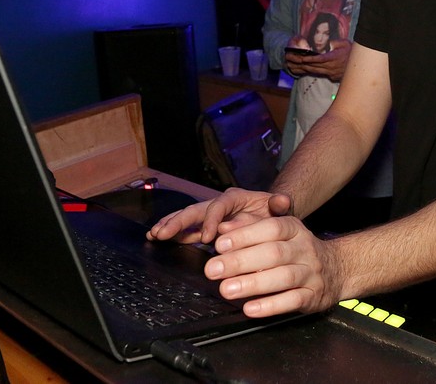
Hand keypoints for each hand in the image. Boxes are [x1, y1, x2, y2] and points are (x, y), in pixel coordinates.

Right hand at [146, 188, 291, 244]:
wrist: (272, 217)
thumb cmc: (275, 212)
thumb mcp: (281, 207)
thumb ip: (281, 204)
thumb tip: (279, 201)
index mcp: (235, 197)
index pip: (219, 206)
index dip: (211, 220)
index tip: (206, 237)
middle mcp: (219, 204)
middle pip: (196, 209)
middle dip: (178, 221)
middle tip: (162, 233)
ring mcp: (210, 216)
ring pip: (186, 218)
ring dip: (170, 226)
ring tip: (154, 235)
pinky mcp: (205, 228)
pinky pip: (187, 230)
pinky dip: (172, 233)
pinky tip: (156, 238)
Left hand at [207, 215, 343, 316]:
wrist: (337, 269)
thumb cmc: (297, 250)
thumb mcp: (279, 233)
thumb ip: (250, 228)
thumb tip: (222, 229)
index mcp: (294, 229)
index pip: (270, 228)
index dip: (245, 235)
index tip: (220, 244)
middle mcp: (304, 248)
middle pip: (273, 253)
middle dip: (240, 261)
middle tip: (213, 270)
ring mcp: (311, 272)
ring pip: (283, 277)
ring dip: (252, 284)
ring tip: (226, 289)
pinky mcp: (313, 295)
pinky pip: (293, 300)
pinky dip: (270, 305)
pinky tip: (250, 308)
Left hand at [287, 39, 350, 81]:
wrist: (361, 65)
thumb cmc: (352, 52)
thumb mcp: (345, 43)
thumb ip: (335, 42)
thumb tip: (328, 42)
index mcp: (335, 58)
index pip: (320, 59)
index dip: (311, 59)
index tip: (302, 58)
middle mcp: (332, 67)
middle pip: (315, 66)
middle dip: (304, 64)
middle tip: (294, 60)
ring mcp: (332, 73)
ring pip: (316, 71)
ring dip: (306, 68)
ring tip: (296, 65)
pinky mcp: (333, 77)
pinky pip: (321, 74)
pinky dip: (313, 71)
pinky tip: (306, 69)